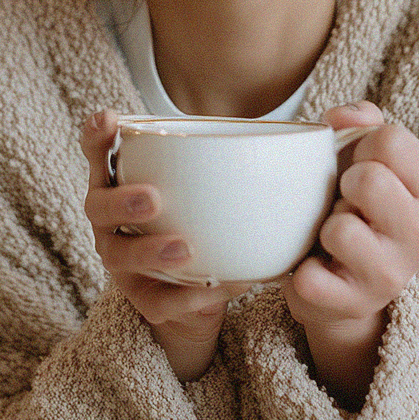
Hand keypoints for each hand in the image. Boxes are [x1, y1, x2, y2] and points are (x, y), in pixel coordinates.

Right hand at [80, 111, 260, 381]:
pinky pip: (158, 300)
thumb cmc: (208, 223)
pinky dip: (190, 296)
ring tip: (185, 249)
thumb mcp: (218, 189)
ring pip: (121, 256)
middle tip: (153, 198)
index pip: (99, 153)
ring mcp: (124, 262)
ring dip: (150, 251)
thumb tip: (321, 130)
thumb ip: (245, 158)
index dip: (96, 136)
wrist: (204, 292)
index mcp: (123, 183)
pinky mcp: (145, 300)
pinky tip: (219, 287)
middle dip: (121, 201)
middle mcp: (113, 222)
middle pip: (98, 207)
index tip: (109, 119)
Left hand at [286, 103, 418, 406]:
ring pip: (340, 229)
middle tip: (346, 204)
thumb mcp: (366, 158)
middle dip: (345, 186)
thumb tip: (342, 117)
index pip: (392, 139)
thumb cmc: (356, 206)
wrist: (346, 285)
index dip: (362, 147)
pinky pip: (310, 277)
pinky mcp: (353, 305)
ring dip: (324, 228)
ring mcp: (392, 275)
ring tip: (334, 238)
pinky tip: (319, 269)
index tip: (361, 167)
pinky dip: (303, 270)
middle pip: (370, 180)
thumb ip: (361, 121)